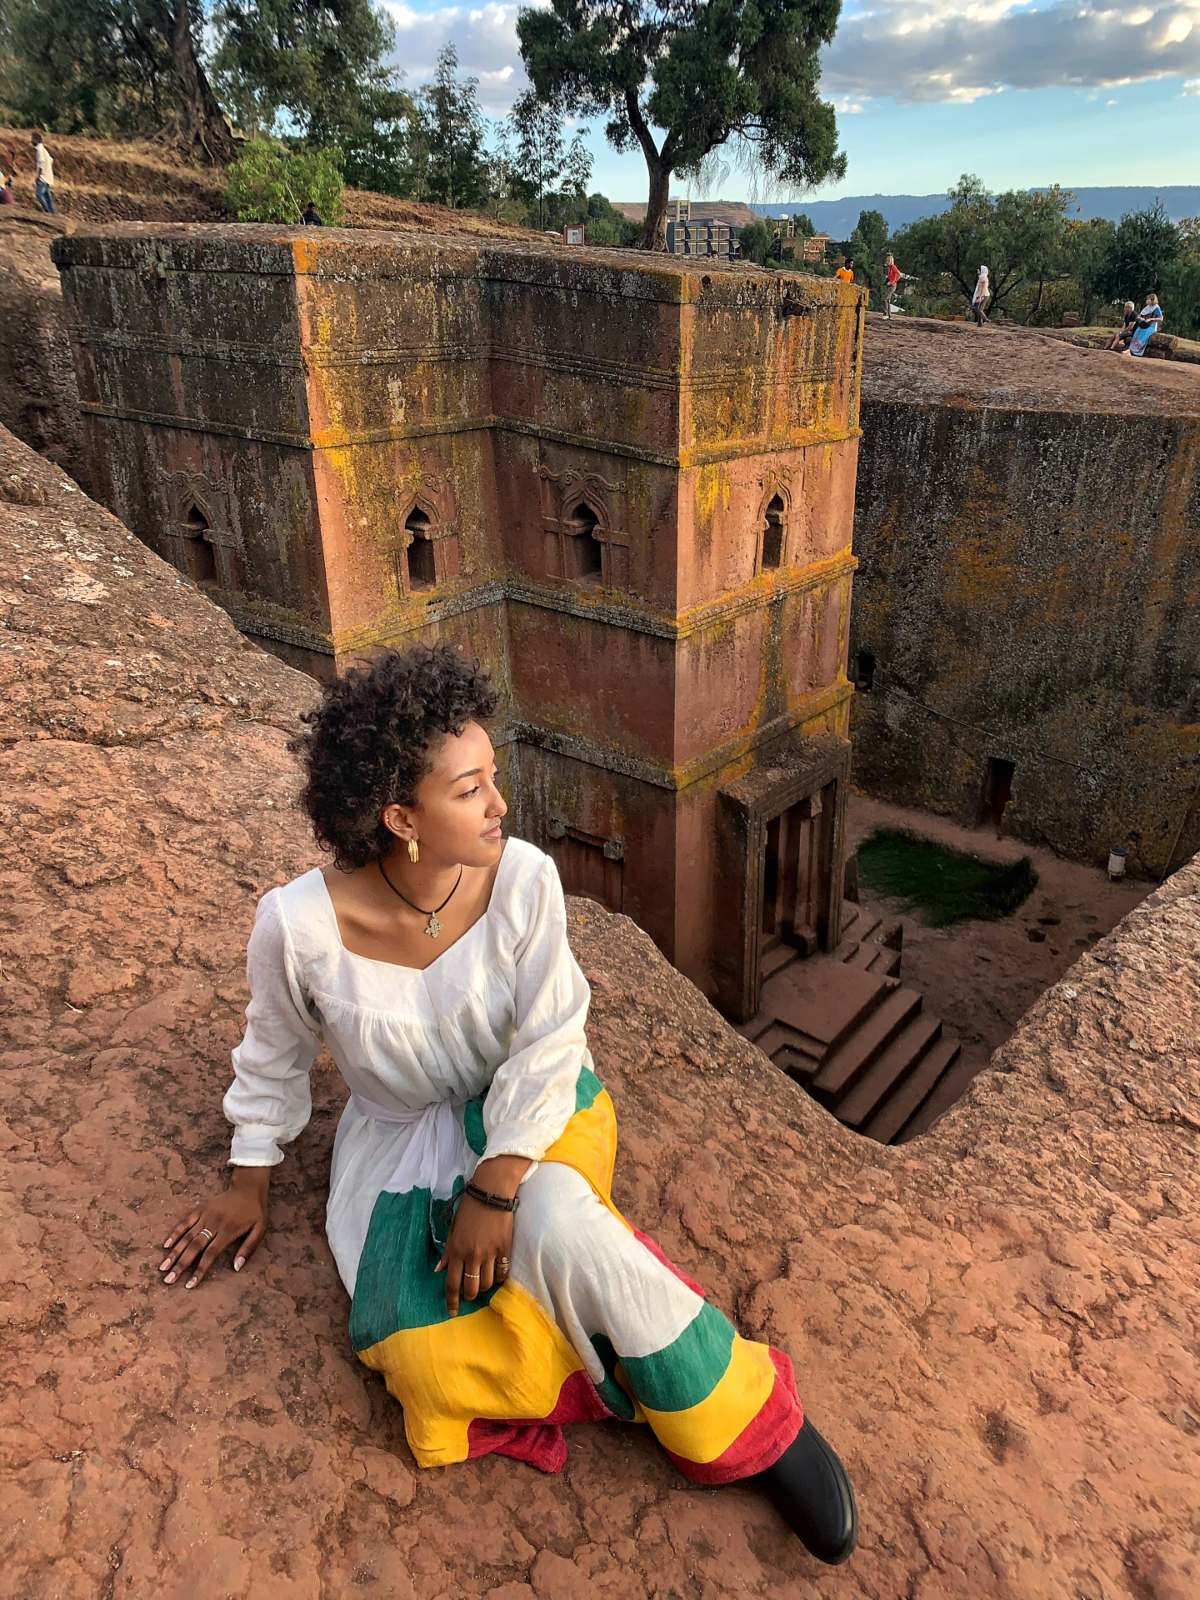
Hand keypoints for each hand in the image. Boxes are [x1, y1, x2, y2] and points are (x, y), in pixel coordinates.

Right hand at [158, 1167, 269, 1289]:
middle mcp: (214, 1223)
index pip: (210, 1255)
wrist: (248, 1187)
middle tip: (168, 1280)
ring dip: (174, 1252)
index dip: (199, 1270)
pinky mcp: (200, 1208)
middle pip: (194, 1247)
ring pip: (187, 1236)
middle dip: (180, 1265)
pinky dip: (175, 1232)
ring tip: (163, 1267)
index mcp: (228, 1231)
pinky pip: (185, 1221)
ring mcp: (205, 1215)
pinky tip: (166, 1245)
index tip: (189, 1285)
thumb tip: (236, 1268)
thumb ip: (248, 1248)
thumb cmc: (255, 1212)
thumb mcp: (260, 1230)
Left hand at [436, 1194, 513, 1316]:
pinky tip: (497, 1272)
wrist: (491, 1193)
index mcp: (456, 1251)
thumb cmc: (469, 1210)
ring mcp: (490, 1253)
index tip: (452, 1312)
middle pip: (471, 1289)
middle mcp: (472, 1255)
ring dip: (485, 1287)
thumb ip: (447, 1253)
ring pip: (488, 1284)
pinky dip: (499, 1277)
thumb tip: (438, 1271)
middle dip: (470, 1295)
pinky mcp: (505, 1249)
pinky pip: (503, 1273)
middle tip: (470, 1292)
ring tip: (483, 1280)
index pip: (452, 1284)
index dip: (451, 1302)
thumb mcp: (452, 1230)